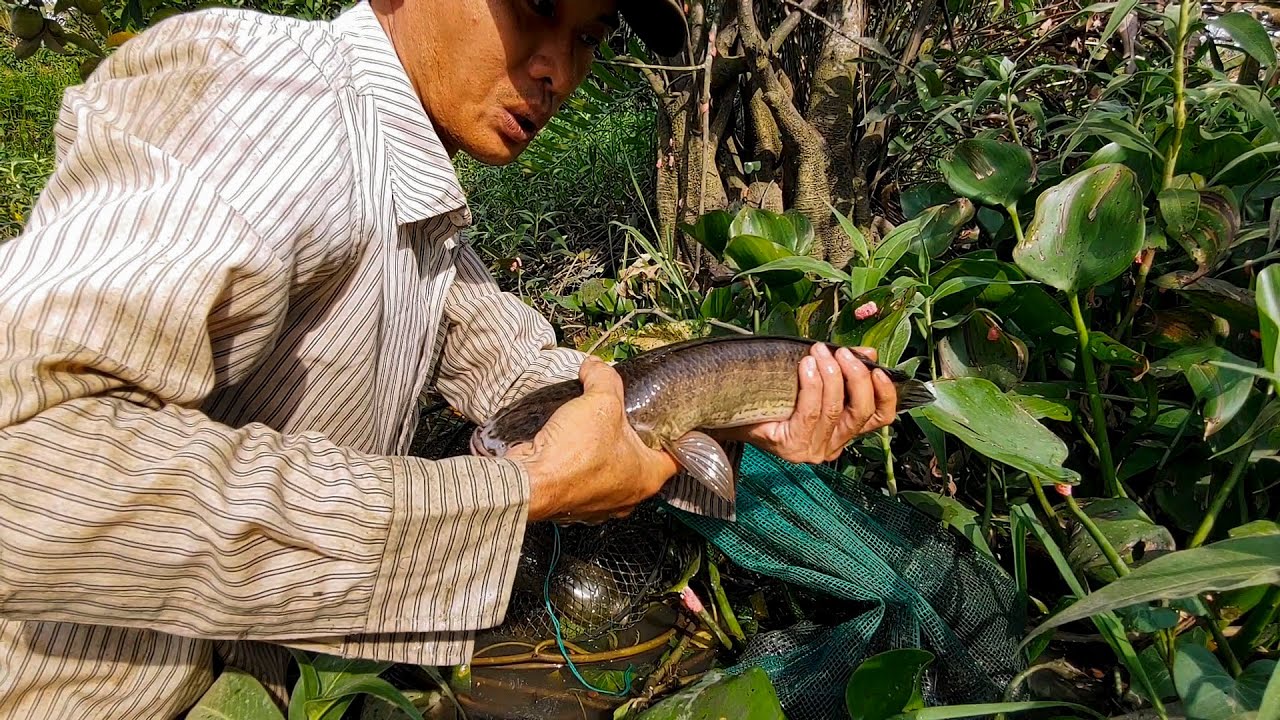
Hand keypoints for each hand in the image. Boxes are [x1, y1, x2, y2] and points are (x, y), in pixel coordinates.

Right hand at [505, 356, 679, 522]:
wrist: (529, 482)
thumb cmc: (571, 457)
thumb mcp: (600, 402)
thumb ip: (604, 378)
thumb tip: (596, 367)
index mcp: (648, 477)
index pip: (676, 456)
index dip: (674, 435)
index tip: (670, 422)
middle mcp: (627, 495)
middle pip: (640, 459)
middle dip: (630, 436)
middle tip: (623, 415)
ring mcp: (600, 502)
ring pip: (610, 469)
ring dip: (602, 448)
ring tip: (592, 425)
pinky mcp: (574, 502)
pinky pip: (583, 477)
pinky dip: (578, 461)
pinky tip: (570, 441)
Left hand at [716, 344, 898, 463]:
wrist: (734, 413)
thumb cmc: (775, 396)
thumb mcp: (815, 379)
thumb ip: (843, 369)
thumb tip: (868, 353)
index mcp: (844, 429)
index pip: (879, 417)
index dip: (885, 393)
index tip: (878, 368)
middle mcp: (833, 444)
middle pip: (861, 412)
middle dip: (855, 377)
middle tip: (841, 352)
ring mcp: (813, 449)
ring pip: (835, 410)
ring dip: (830, 375)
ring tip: (818, 352)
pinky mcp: (793, 447)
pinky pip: (810, 413)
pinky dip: (812, 385)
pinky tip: (805, 367)